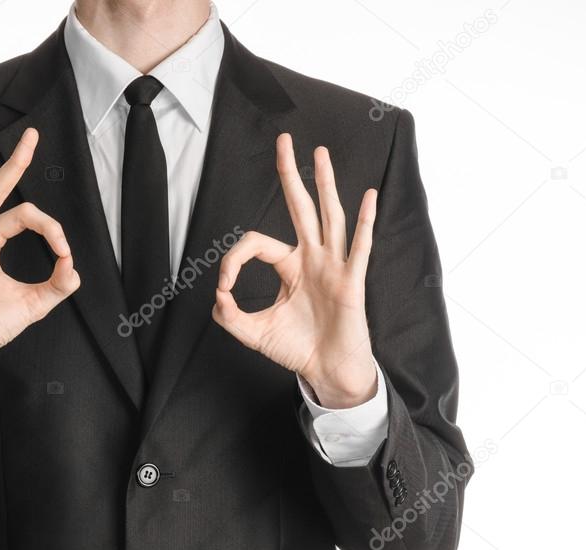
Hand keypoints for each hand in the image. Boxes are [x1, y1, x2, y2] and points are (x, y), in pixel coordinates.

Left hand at [213, 135, 377, 408]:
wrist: (327, 372)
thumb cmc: (297, 349)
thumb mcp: (254, 333)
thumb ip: (231, 317)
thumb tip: (216, 298)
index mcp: (289, 267)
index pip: (257, 243)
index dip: (234, 259)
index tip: (224, 287)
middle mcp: (312, 259)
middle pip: (300, 208)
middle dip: (290, 174)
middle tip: (284, 140)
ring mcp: (334, 267)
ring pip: (330, 217)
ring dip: (324, 185)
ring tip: (320, 153)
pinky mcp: (352, 282)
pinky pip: (360, 247)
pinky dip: (365, 222)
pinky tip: (368, 196)